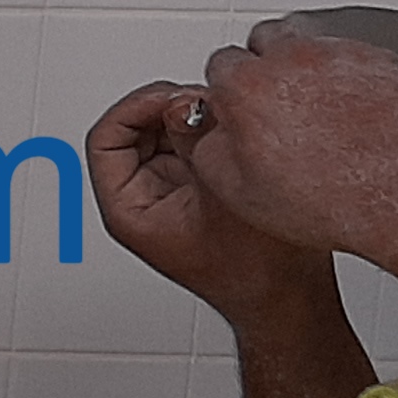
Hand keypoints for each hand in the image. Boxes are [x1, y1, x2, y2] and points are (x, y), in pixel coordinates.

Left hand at [83, 79, 332, 319]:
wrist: (291, 299)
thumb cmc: (259, 272)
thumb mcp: (225, 196)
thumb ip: (196, 144)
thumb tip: (179, 101)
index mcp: (130, 211)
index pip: (105, 140)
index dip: (135, 108)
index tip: (174, 98)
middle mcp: (144, 198)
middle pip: (133, 128)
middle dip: (169, 106)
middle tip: (209, 103)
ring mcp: (170, 190)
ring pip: (164, 129)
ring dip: (193, 114)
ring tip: (230, 118)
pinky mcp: (196, 185)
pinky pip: (191, 141)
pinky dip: (210, 128)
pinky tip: (239, 132)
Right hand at [188, 19, 397, 265]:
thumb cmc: (332, 199)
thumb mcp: (239, 193)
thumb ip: (209, 149)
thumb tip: (212, 134)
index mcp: (248, 85)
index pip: (221, 64)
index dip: (229, 92)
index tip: (241, 111)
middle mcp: (292, 58)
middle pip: (265, 41)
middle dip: (267, 68)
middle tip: (278, 108)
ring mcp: (340, 54)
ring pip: (310, 44)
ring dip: (307, 68)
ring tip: (318, 113)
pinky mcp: (381, 58)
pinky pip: (355, 56)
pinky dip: (350, 77)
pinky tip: (354, 116)